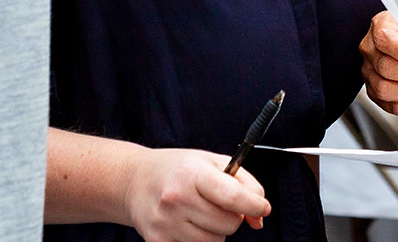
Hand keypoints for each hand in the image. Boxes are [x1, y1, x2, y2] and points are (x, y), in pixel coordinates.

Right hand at [123, 148, 269, 241]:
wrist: (135, 181)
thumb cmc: (179, 169)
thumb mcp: (213, 162)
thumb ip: (245, 184)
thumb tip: (260, 217)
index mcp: (193, 174)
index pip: (233, 198)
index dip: (255, 206)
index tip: (263, 208)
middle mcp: (177, 199)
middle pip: (228, 224)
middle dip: (233, 216)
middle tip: (219, 204)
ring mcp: (165, 223)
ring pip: (215, 241)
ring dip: (216, 230)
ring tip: (201, 213)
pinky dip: (199, 240)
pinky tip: (188, 223)